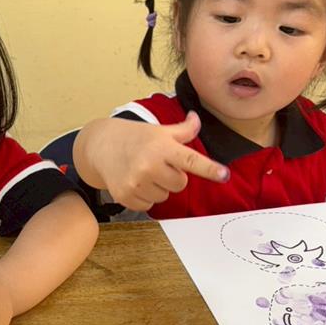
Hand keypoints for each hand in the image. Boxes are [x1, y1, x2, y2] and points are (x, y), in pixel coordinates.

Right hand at [79, 112, 228, 210]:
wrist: (101, 146)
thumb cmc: (135, 138)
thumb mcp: (159, 131)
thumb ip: (183, 130)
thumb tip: (197, 119)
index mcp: (161, 147)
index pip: (191, 159)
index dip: (209, 168)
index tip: (223, 175)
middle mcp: (149, 165)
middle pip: (180, 184)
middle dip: (173, 176)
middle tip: (158, 164)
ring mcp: (136, 182)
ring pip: (165, 196)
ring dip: (159, 187)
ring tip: (144, 172)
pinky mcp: (126, 196)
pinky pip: (149, 205)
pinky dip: (145, 196)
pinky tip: (136, 182)